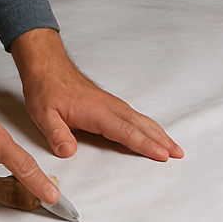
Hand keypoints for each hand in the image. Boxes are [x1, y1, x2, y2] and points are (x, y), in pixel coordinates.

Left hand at [11, 28, 183, 161]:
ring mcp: (111, 104)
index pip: (126, 132)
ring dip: (158, 133)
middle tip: (178, 153)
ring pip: (140, 120)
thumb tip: (68, 152)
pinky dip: (148, 125)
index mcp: (97, 112)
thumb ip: (57, 134)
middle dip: (161, 140)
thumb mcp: (43, 114)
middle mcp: (109, 107)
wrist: (46, 66)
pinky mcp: (109, 104)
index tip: (162, 155)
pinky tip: (152, 131)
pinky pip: (134, 116)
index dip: (145, 145)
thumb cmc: (46, 88)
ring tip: (173, 146)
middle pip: (141, 125)